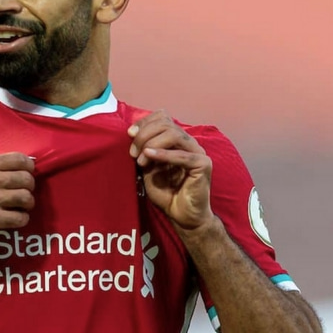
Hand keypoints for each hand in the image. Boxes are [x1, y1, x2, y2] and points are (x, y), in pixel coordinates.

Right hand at [0, 152, 35, 244]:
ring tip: (21, 207)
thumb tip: (16, 165)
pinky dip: (21, 220)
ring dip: (27, 204)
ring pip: (26, 199)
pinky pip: (20, 218)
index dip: (29, 167)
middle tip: (24, 193)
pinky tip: (14, 219)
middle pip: (27, 179)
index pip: (20, 159)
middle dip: (29, 187)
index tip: (28, 173)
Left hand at [128, 111, 214, 231]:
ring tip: (140, 160)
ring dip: (152, 144)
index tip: (129, 133)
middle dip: (144, 135)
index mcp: (177, 140)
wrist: (180, 214)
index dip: (145, 122)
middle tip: (132, 152)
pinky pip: (182, 155)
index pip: (163, 117)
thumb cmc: (165, 192)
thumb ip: (143, 150)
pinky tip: (148, 156)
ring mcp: (197, 152)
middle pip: (166, 124)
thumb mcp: (148, 167)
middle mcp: (189, 142)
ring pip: (174, 134)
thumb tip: (132, 134)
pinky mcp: (203, 165)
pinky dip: (163, 154)